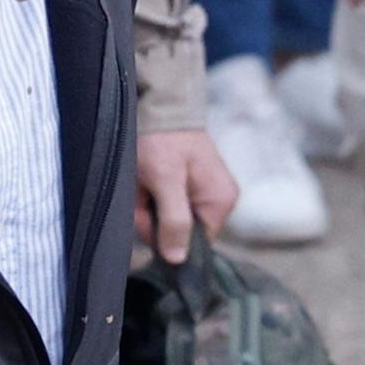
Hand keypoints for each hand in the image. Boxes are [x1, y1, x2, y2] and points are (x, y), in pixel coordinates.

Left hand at [132, 130, 236, 262]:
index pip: (193, 245)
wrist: (160, 104)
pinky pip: (166, 203)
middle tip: (143, 191)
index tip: (149, 212)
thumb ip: (174, 220)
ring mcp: (206, 192)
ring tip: (143, 179)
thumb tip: (178, 260)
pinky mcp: (190, 184)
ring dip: (148, 205)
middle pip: (179, 232)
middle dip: (153, 217)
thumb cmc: (162, 140)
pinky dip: (150, 194)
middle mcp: (219, 201)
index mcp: (220, 204)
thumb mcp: (165, 180)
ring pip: (168, 218)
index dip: (166, 236)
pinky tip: (147, 177)